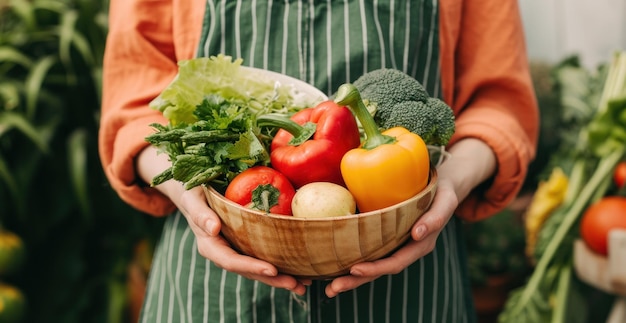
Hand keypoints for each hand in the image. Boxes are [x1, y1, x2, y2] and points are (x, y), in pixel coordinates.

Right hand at [136, 146, 309, 294]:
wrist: (193, 191)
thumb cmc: (194, 192)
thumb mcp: (193, 199)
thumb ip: (200, 214)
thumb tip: (212, 228)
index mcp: (210, 245)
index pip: (231, 261)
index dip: (251, 267)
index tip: (272, 270)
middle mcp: (224, 252)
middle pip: (249, 271)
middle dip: (273, 279)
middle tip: (296, 284)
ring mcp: (235, 250)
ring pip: (258, 269)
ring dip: (280, 278)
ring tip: (303, 285)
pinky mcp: (246, 245)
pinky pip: (263, 258)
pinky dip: (281, 266)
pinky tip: (300, 270)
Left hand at [324, 177, 458, 297]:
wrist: (442, 187)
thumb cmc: (442, 192)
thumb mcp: (445, 201)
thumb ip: (436, 218)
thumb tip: (417, 233)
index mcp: (419, 246)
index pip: (395, 262)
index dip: (375, 268)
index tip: (354, 269)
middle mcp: (405, 250)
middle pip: (379, 270)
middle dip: (355, 281)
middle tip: (332, 288)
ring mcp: (395, 245)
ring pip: (372, 265)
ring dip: (350, 278)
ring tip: (328, 288)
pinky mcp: (386, 238)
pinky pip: (368, 252)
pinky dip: (351, 260)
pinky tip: (332, 265)